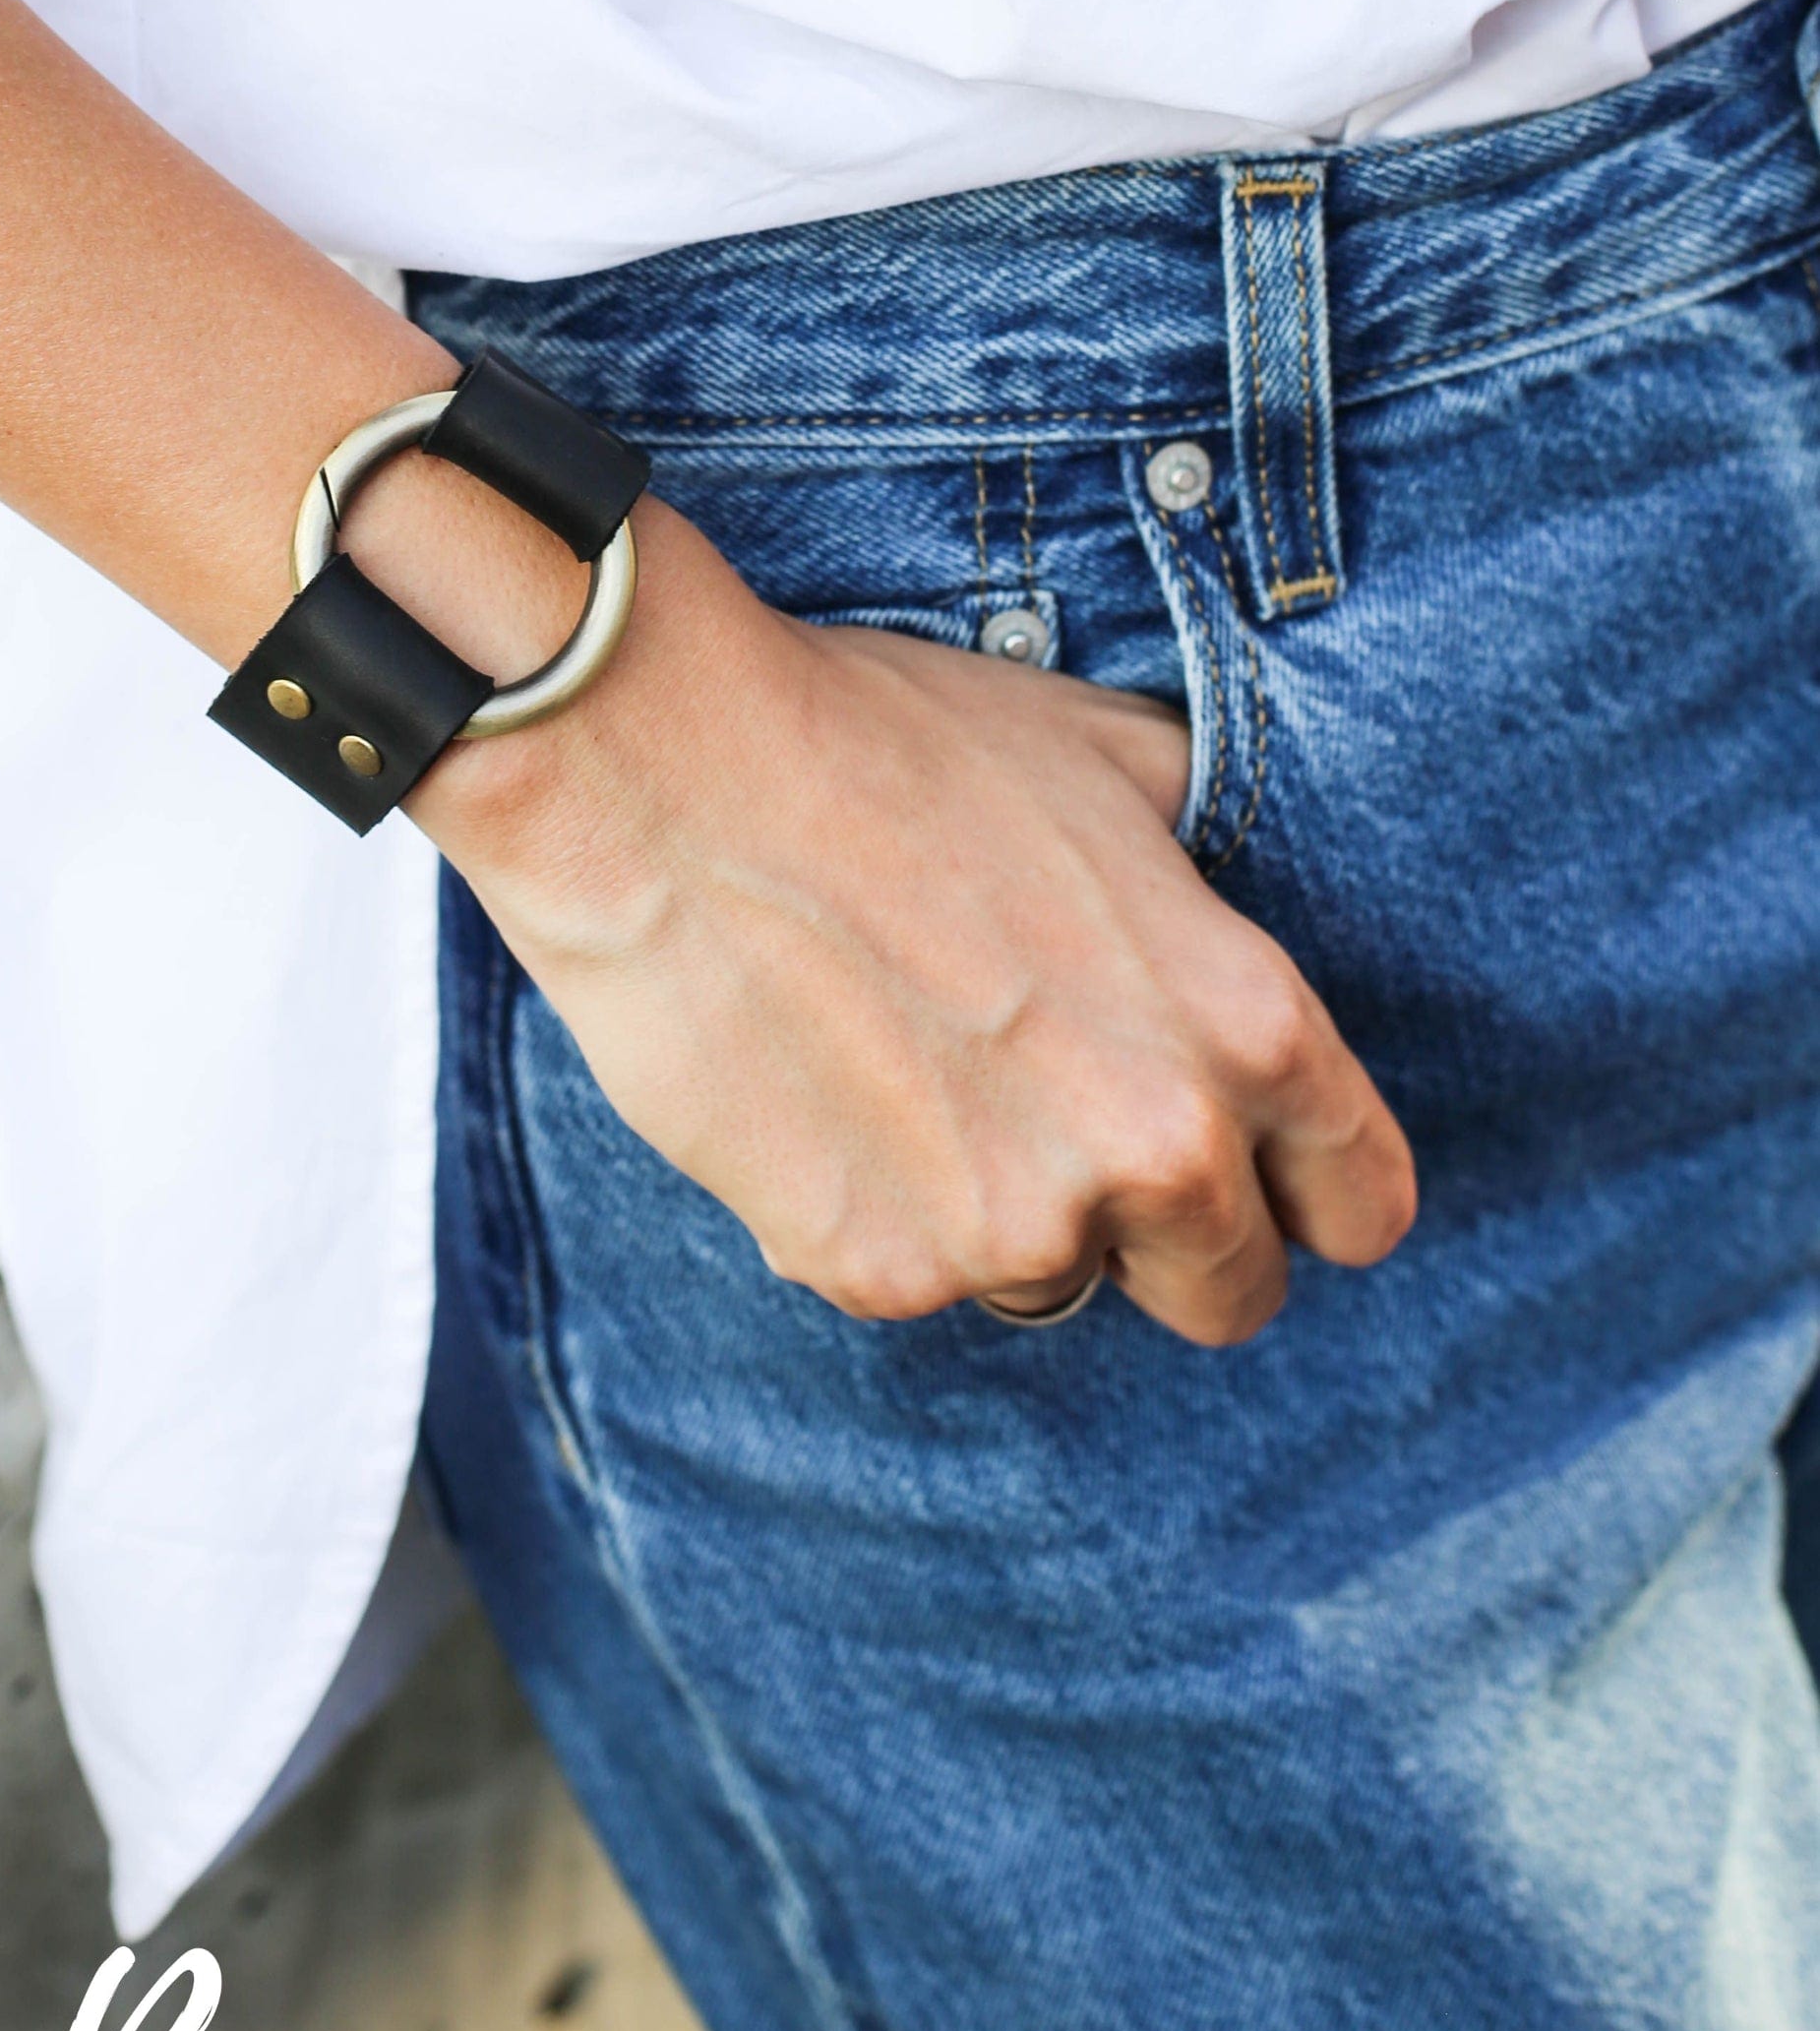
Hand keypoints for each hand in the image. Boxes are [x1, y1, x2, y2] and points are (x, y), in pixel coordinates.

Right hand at [412, 498, 1416, 1345]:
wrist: (665, 769)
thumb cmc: (885, 737)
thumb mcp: (1103, 756)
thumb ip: (1202, 864)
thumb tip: (1222, 894)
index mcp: (1243, 1027)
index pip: (1364, 1205)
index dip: (1314, 1189)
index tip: (1258, 1171)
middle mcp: (1155, 1151)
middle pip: (1230, 1294)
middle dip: (1171, 1232)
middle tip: (1069, 1128)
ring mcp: (1011, 1228)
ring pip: (1054, 1283)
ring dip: (1009, 1212)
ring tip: (914, 1069)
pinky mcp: (872, 1269)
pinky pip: (908, 1275)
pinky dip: (874, 1210)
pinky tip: (818, 1086)